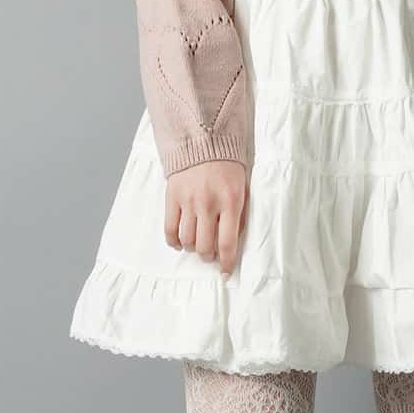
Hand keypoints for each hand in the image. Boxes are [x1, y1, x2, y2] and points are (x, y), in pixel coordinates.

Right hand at [165, 159, 247, 276]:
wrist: (203, 140)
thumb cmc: (228, 168)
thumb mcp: (243, 189)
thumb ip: (241, 215)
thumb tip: (233, 243)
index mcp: (231, 202)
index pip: (227, 242)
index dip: (225, 262)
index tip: (224, 272)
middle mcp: (208, 203)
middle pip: (204, 246)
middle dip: (208, 256)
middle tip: (210, 253)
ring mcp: (188, 201)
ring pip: (186, 240)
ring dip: (192, 248)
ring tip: (196, 244)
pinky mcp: (172, 197)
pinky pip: (169, 229)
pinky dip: (173, 241)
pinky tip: (179, 241)